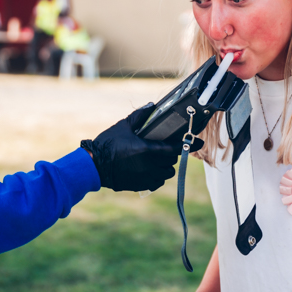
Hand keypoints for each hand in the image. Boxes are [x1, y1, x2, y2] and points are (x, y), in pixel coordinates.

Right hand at [81, 104, 200, 191]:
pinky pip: (157, 182)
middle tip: (164, 148)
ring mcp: (145, 177)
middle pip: (172, 161)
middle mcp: (149, 165)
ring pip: (167, 173)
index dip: (186, 144)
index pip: (174, 149)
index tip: (196, 141)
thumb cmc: (108, 143)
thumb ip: (140, 116)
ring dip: (166, 166)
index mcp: (147, 149)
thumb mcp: (123, 126)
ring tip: (158, 160)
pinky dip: (158, 177)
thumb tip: (152, 106)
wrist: (94, 165)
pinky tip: (151, 170)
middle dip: (171, 154)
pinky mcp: (140, 185)